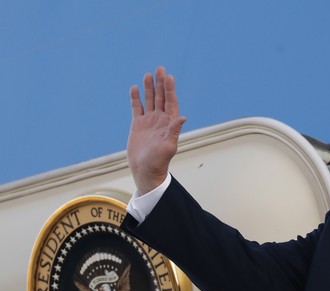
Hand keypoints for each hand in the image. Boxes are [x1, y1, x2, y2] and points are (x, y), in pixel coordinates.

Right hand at [127, 66, 186, 194]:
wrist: (145, 170)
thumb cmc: (159, 161)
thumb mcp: (168, 146)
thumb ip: (174, 131)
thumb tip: (183, 117)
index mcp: (169, 123)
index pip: (171, 102)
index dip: (170, 89)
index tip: (169, 76)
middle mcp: (160, 120)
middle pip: (161, 97)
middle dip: (160, 84)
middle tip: (160, 69)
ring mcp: (149, 121)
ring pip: (149, 100)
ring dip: (149, 88)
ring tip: (148, 74)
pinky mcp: (138, 125)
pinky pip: (137, 108)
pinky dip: (136, 98)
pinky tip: (135, 88)